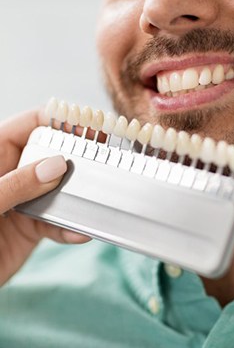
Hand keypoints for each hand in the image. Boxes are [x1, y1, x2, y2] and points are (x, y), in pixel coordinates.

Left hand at [0, 109, 89, 285]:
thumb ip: (17, 184)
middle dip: (75, 158)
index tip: (87, 126)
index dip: (57, 121)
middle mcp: (11, 175)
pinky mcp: (32, 227)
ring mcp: (24, 200)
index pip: (28, 126)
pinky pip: (56, 222)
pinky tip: (79, 232)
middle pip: (50, 156)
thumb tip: (57, 165)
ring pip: (58, 190)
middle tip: (102, 160)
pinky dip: (70, 228)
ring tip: (94, 201)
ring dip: (77, 198)